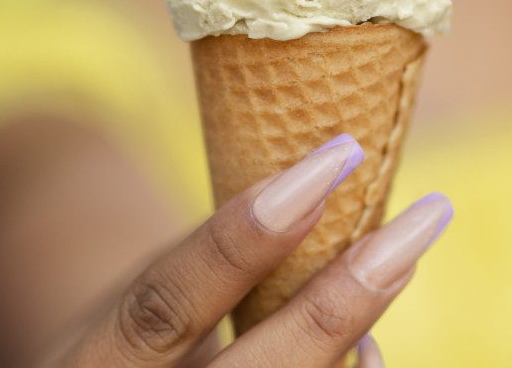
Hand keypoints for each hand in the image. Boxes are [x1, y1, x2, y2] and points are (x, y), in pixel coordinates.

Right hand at [41, 134, 451, 367]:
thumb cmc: (146, 331)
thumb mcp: (149, 288)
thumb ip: (217, 261)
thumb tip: (329, 199)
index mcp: (92, 365)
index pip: (162, 307)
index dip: (239, 241)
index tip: (328, 163)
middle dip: (337, 303)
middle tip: (419, 222)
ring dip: (355, 337)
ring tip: (399, 262)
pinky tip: (368, 349)